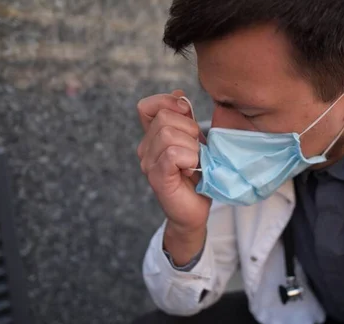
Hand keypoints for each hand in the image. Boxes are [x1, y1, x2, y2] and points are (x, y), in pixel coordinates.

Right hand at [137, 90, 210, 238]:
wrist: (197, 209)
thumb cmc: (198, 175)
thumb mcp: (195, 141)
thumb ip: (186, 119)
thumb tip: (179, 95)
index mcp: (153, 137)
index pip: (147, 106)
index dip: (167, 103)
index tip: (187, 114)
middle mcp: (146, 148)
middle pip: (165, 118)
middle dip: (189, 129)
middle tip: (196, 150)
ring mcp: (149, 163)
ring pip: (168, 135)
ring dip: (191, 147)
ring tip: (194, 162)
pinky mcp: (157, 178)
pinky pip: (173, 155)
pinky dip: (189, 159)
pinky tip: (192, 170)